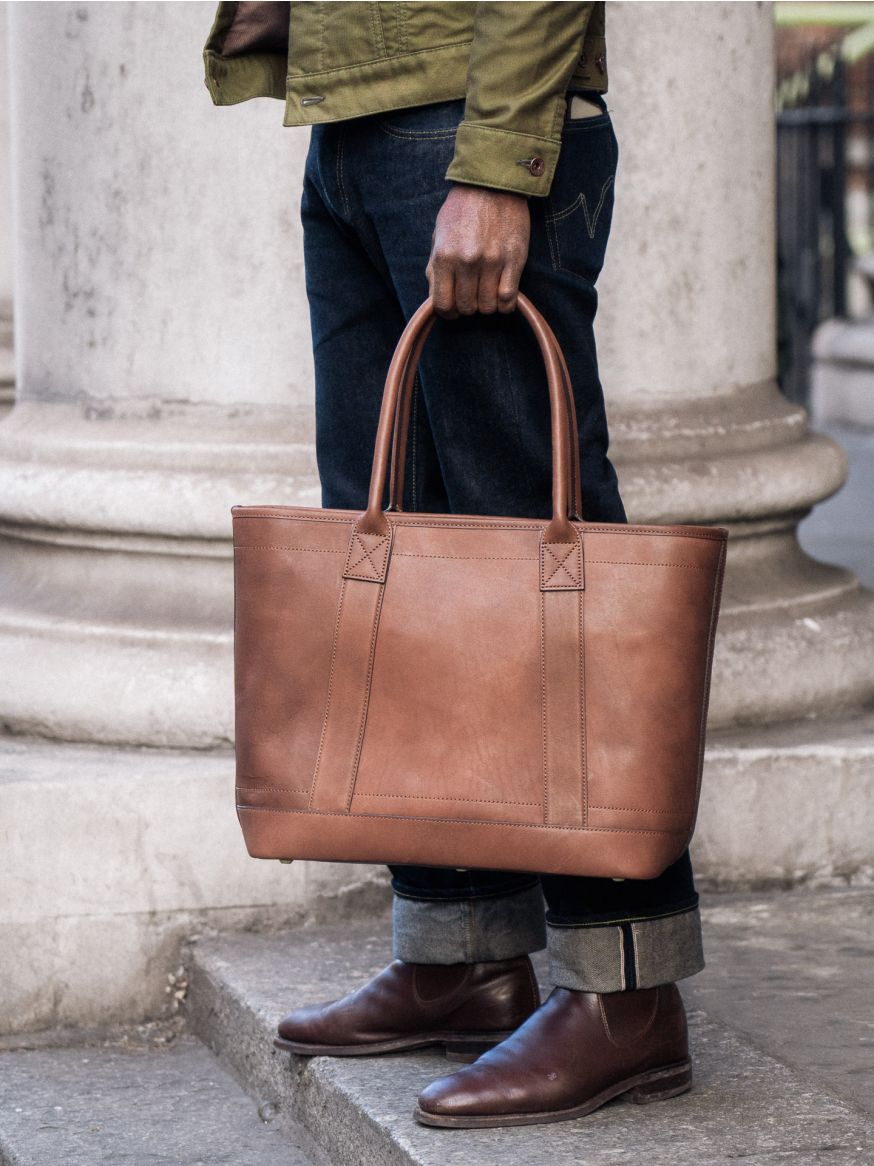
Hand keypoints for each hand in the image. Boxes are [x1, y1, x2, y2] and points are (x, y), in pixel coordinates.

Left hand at [426, 183, 530, 318]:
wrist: (493, 183)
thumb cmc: (462, 209)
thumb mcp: (439, 235)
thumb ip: (435, 267)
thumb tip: (436, 298)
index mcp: (445, 256)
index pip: (443, 304)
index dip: (447, 312)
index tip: (453, 309)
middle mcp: (467, 262)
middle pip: (467, 307)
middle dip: (467, 307)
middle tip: (471, 296)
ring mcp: (492, 262)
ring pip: (488, 307)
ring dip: (486, 305)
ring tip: (487, 292)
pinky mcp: (514, 261)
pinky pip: (508, 299)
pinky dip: (505, 305)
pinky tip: (502, 296)